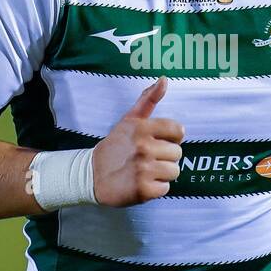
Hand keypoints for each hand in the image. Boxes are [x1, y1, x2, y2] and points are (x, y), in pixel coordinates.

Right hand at [91, 76, 184, 206]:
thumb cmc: (115, 146)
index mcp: (142, 128)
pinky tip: (142, 183)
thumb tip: (164, 80)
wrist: (92, 176)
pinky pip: (165, 188)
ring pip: (174, 171)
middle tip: (147, 159)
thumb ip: (148, 99)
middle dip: (165, 157)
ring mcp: (143, 169)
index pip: (178, 131)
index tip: (157, 142)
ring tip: (145, 171)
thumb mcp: (129, 120)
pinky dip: (156, 188)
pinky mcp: (143, 190)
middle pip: (177, 153)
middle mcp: (144, 147)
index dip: (170, 138)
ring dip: (162, 173)